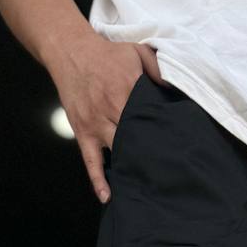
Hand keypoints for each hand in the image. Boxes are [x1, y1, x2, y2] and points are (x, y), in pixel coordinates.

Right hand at [51, 35, 161, 203]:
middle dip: (148, 155)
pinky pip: (90, 161)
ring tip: (145, 186)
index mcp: (127, 89)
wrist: (70, 51)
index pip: (148, 117)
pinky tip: (107, 196)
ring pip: (116, 151)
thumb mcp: (135, 52)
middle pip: (134, 138)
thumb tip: (173, 88)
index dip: (161, 134)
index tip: (175, 150)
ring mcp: (96, 124)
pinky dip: (97, 180)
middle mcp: (111, 109)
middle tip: (166, 175)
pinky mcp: (83, 133)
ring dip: (129, 169)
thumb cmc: (105, 54)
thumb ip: (157, 68)